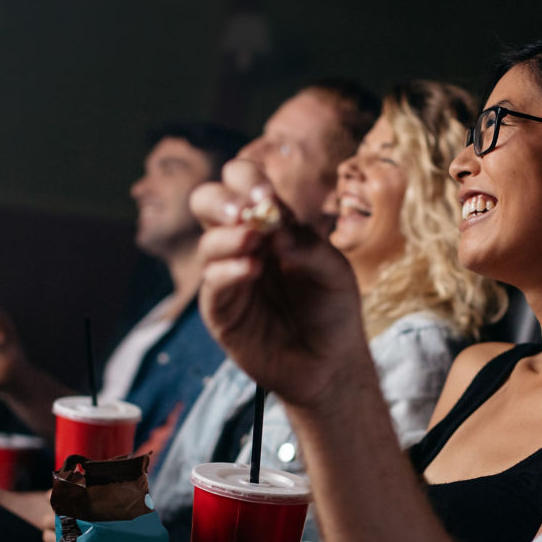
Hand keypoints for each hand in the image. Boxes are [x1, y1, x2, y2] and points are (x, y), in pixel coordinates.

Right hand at [191, 159, 372, 404]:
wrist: (330, 362)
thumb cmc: (333, 309)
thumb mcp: (334, 271)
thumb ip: (308, 246)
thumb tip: (274, 226)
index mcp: (270, 223)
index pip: (243, 182)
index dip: (248, 180)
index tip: (267, 196)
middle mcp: (242, 242)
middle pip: (208, 202)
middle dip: (221, 200)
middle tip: (244, 212)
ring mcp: (228, 275)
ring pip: (208, 242)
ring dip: (228, 237)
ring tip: (253, 242)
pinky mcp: (221, 309)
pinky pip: (213, 282)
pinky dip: (229, 270)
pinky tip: (251, 269)